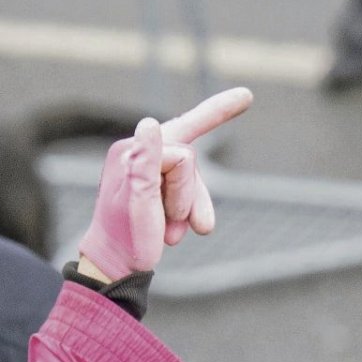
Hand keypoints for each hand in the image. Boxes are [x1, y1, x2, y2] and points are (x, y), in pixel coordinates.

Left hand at [73, 86, 253, 281]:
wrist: (115, 266)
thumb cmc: (126, 238)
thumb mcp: (138, 201)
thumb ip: (146, 161)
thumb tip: (150, 123)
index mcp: (132, 151)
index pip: (184, 141)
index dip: (217, 113)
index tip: (247, 96)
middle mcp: (138, 152)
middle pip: (190, 163)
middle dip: (189, 198)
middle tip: (171, 230)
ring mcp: (147, 167)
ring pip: (192, 179)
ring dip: (188, 210)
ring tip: (171, 236)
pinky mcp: (155, 182)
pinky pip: (187, 190)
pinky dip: (188, 212)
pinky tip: (173, 233)